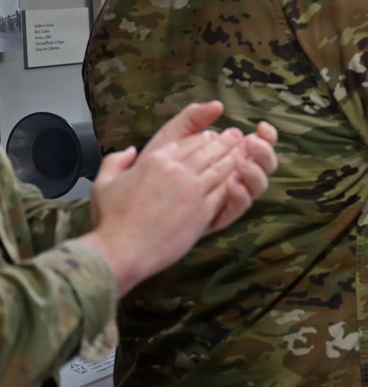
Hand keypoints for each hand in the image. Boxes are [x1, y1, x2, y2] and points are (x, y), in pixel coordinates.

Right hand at [82, 102, 277, 296]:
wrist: (121, 250)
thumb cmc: (110, 221)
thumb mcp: (103, 183)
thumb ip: (115, 161)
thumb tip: (129, 150)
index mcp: (154, 160)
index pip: (187, 141)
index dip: (203, 137)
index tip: (212, 135)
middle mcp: (176, 170)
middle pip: (209, 150)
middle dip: (225, 142)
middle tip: (237, 138)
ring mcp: (192, 190)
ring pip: (221, 167)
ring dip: (234, 158)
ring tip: (244, 153)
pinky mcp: (203, 211)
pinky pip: (225, 191)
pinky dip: (235, 182)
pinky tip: (240, 179)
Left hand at [140, 102, 277, 224]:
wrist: (131, 206)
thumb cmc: (151, 169)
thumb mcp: (170, 137)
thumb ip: (192, 118)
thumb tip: (218, 105)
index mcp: (228, 155)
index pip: (259, 143)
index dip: (267, 136)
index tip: (262, 127)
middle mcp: (234, 175)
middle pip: (265, 164)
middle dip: (265, 151)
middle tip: (253, 142)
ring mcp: (228, 197)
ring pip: (258, 185)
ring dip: (256, 172)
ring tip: (243, 162)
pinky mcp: (219, 215)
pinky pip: (240, 207)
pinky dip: (241, 194)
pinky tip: (231, 184)